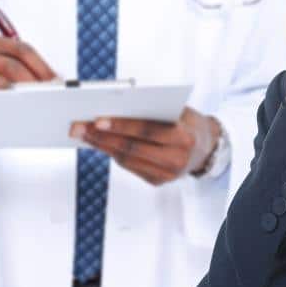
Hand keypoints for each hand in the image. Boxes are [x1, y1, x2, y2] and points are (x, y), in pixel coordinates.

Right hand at [0, 33, 56, 141]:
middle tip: (49, 96)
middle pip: (12, 66)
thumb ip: (25, 67)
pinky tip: (16, 109)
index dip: (42, 66)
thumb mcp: (2, 66)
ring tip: (36, 103)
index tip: (57, 82)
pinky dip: (3, 104)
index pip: (23, 49)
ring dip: (22, 94)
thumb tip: (57, 80)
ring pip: (1, 82)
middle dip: (34, 82)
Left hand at [69, 107, 219, 185]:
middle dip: (102, 137)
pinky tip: (99, 143)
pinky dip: (112, 154)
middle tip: (78, 127)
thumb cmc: (188, 122)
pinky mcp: (158, 181)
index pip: (147, 131)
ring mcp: (167, 174)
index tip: (97, 119)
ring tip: (83, 134)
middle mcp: (176, 159)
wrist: (207, 147)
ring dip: (102, 146)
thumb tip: (115, 105)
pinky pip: (130, 167)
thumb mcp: (179, 110)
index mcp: (184, 137)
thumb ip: (154, 109)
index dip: (122, 126)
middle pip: (132, 148)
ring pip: (127, 160)